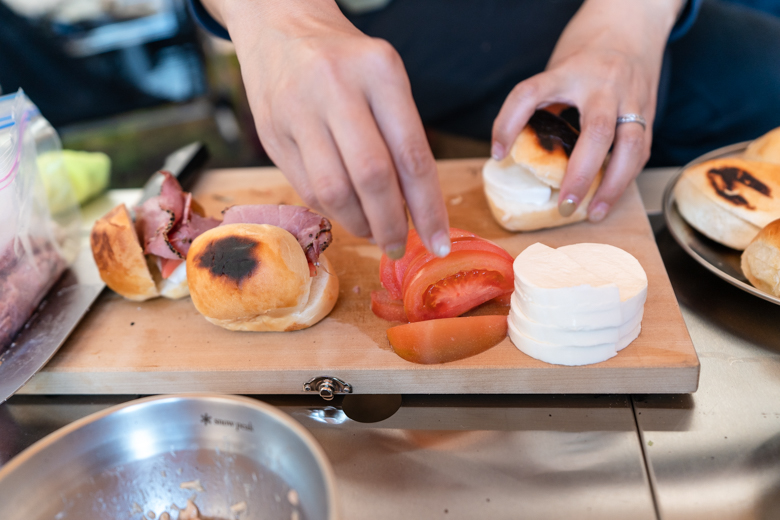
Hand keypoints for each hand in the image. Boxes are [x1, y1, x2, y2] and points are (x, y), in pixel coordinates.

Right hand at [201, 0, 450, 258]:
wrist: (280, 28)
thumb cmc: (346, 62)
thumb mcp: (385, 81)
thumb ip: (402, 138)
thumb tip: (418, 209)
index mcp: (379, 71)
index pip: (412, 154)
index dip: (428, 208)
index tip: (438, 242)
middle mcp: (336, 88)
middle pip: (372, 177)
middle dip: (391, 223)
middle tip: (400, 246)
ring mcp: (297, 110)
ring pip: (334, 190)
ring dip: (359, 223)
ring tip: (373, 230)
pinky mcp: (271, 133)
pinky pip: (307, 188)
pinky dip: (332, 210)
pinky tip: (346, 210)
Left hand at [491, 0, 683, 221]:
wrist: (633, 17)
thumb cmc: (586, 50)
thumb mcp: (557, 69)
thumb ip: (542, 103)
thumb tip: (514, 152)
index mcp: (569, 71)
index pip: (529, 93)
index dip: (507, 124)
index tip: (497, 153)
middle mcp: (603, 83)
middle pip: (596, 132)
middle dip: (580, 175)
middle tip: (564, 206)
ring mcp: (631, 95)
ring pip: (631, 145)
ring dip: (613, 185)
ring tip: (593, 213)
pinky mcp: (649, 108)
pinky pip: (641, 148)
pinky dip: (626, 175)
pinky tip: (609, 195)